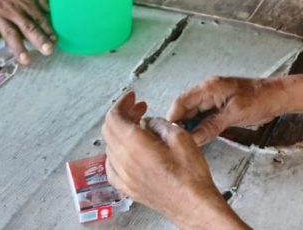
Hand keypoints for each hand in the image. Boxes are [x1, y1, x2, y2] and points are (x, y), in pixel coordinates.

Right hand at [0, 0, 54, 63]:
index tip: (56, 41)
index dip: (48, 30)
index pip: (39, 19)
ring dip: (18, 47)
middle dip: (38, 40)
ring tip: (26, 60)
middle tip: (48, 51)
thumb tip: (52, 9)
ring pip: (9, 33)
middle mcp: (13, 12)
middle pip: (27, 28)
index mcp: (25, 2)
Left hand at [103, 92, 236, 227]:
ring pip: (110, 146)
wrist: (193, 204)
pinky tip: (129, 151)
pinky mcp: (127, 188)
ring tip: (140, 128)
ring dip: (121, 133)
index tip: (131, 97)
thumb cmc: (190, 176)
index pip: (114, 116)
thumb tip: (151, 123)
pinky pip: (112, 166)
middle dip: (123, 115)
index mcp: (135, 144)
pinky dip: (117, 153)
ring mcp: (123, 176)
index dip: (122, 103)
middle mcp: (124, 161)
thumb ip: (160, 124)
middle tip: (139, 109)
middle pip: (109, 130)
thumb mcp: (180, 137)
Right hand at [167, 76, 283, 146]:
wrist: (276, 97)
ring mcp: (213, 98)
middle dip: (179, 124)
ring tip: (184, 143)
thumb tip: (192, 138)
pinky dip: (199, 126)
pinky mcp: (219, 106)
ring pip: (193, 114)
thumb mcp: (234, 114)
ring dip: (189, 127)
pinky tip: (198, 138)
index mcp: (209, 88)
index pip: (181, 102)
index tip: (168, 135)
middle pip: (185, 108)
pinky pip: (203, 116)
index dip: (172, 118)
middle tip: (175, 143)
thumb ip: (211, 126)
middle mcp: (207, 91)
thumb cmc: (259, 100)